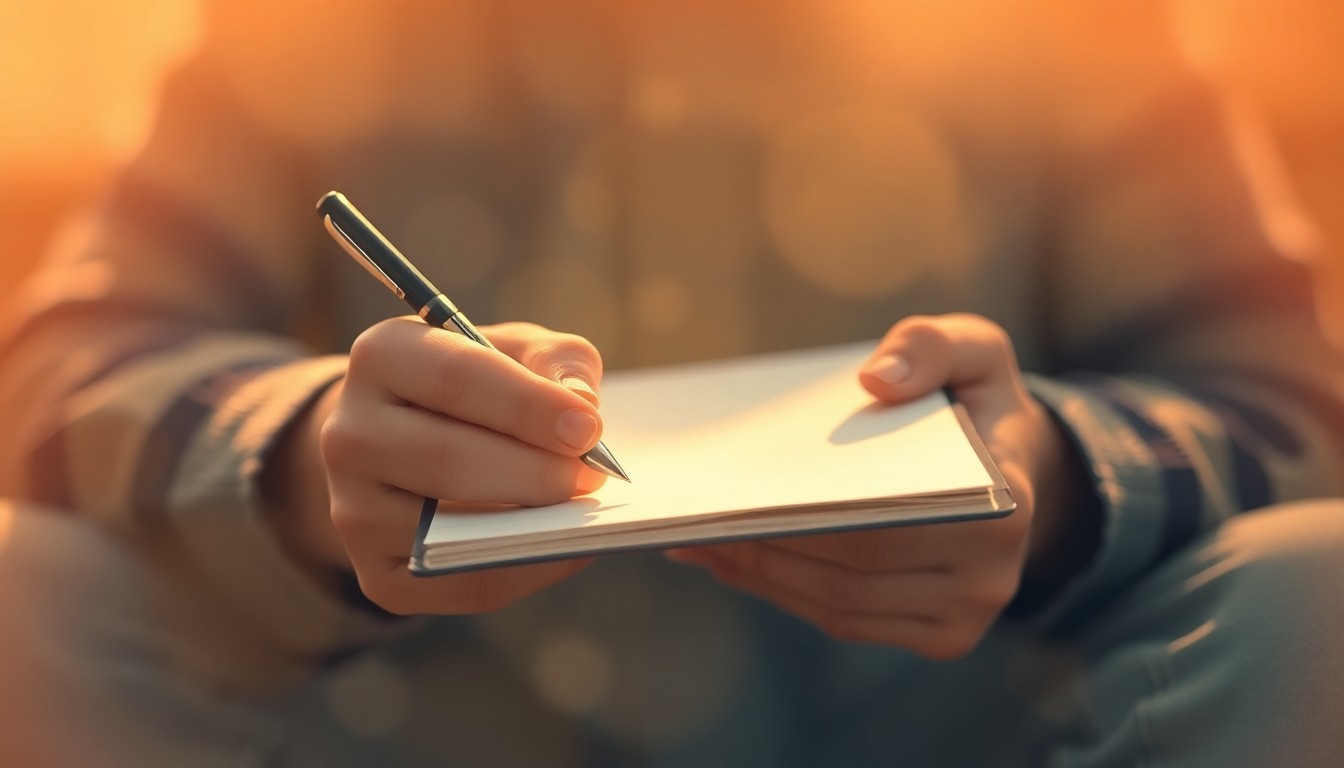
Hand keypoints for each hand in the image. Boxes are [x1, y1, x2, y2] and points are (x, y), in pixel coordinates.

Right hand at [265, 319, 608, 614]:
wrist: (410, 440)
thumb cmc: (482, 386)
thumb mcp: (519, 350)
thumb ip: (557, 361)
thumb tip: (580, 405)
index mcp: (381, 356)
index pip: (455, 378)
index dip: (527, 405)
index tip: (588, 427)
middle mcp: (347, 433)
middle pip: (445, 458)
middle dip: (533, 471)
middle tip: (591, 478)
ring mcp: (353, 510)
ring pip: (446, 528)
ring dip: (529, 525)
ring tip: (580, 511)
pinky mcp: (377, 574)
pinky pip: (458, 583)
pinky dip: (522, 570)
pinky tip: (564, 547)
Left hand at [667, 314, 1094, 658]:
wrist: (1016, 463)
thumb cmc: (977, 398)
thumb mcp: (971, 346)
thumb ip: (929, 346)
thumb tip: (875, 379)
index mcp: (1004, 505)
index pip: (884, 528)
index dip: (803, 521)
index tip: (737, 498)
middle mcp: (991, 578)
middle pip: (851, 575)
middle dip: (765, 548)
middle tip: (697, 519)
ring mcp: (965, 617)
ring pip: (841, 605)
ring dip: (762, 575)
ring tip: (699, 539)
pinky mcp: (940, 637)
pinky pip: (847, 620)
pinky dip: (784, 591)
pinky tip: (733, 559)